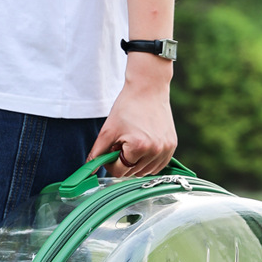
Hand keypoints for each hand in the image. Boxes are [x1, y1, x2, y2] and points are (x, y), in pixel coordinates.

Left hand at [87, 54, 176, 178]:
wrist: (148, 88)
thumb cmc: (127, 107)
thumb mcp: (107, 130)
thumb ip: (97, 153)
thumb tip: (90, 170)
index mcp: (138, 147)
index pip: (119, 172)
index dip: (110, 164)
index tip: (111, 150)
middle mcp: (155, 151)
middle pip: (132, 173)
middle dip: (123, 161)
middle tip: (122, 143)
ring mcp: (166, 149)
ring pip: (145, 172)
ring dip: (136, 163)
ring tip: (133, 143)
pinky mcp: (172, 147)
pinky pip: (157, 166)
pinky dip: (148, 162)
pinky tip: (144, 147)